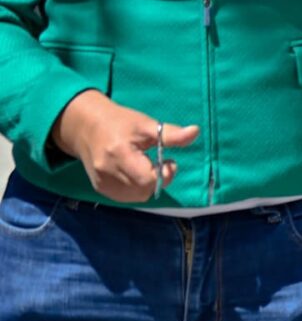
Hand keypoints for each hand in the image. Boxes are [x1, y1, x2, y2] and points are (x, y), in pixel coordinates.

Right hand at [49, 92, 197, 203]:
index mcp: (120, 156)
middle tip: (158, 163)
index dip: (164, 174)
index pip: (147, 180)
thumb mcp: (146, 124)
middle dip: (157, 180)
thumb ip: (170, 133)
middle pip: (143, 192)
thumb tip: (195, 132)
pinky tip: (136, 173)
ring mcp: (101, 183)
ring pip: (135, 197)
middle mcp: (107, 173)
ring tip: (147, 167)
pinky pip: (124, 197)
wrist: (87, 127)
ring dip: (147, 186)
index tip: (167, 160)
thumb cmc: (120, 123)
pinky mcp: (99, 188)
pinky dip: (135, 189)